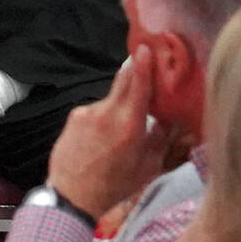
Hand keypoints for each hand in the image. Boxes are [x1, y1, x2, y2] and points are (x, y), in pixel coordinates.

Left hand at [45, 46, 176, 219]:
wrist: (72, 193)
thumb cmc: (115, 185)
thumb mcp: (148, 167)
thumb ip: (160, 139)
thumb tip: (168, 120)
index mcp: (129, 125)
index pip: (138, 86)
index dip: (144, 65)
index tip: (146, 47)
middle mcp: (106, 113)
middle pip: (123, 82)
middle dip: (135, 71)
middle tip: (145, 60)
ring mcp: (87, 112)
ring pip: (111, 100)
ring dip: (120, 107)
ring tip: (119, 133)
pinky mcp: (74, 115)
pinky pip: (96, 111)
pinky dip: (103, 118)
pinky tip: (101, 139)